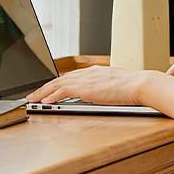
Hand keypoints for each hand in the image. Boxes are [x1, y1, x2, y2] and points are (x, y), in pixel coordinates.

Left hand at [26, 64, 150, 105]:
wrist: (139, 85)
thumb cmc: (134, 88)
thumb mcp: (117, 85)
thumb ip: (107, 88)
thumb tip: (105, 94)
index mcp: (95, 72)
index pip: (71, 76)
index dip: (58, 83)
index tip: (50, 88)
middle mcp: (87, 73)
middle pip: (60, 79)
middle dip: (45, 87)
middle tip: (34, 94)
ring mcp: (85, 80)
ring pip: (57, 85)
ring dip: (43, 92)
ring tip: (33, 99)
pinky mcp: (84, 88)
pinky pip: (62, 92)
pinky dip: (52, 96)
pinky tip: (45, 101)